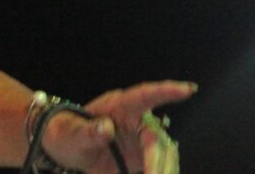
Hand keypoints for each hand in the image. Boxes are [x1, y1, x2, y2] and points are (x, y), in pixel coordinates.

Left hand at [41, 80, 194, 173]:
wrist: (67, 149)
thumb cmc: (67, 134)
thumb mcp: (71, 134)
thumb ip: (88, 132)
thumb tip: (105, 128)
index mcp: (119, 106)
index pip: (145, 96)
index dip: (166, 91)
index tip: (187, 89)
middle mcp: (136, 121)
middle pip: (156, 138)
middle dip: (157, 160)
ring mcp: (141, 140)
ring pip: (162, 154)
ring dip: (162, 169)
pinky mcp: (141, 158)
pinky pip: (156, 167)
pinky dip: (158, 172)